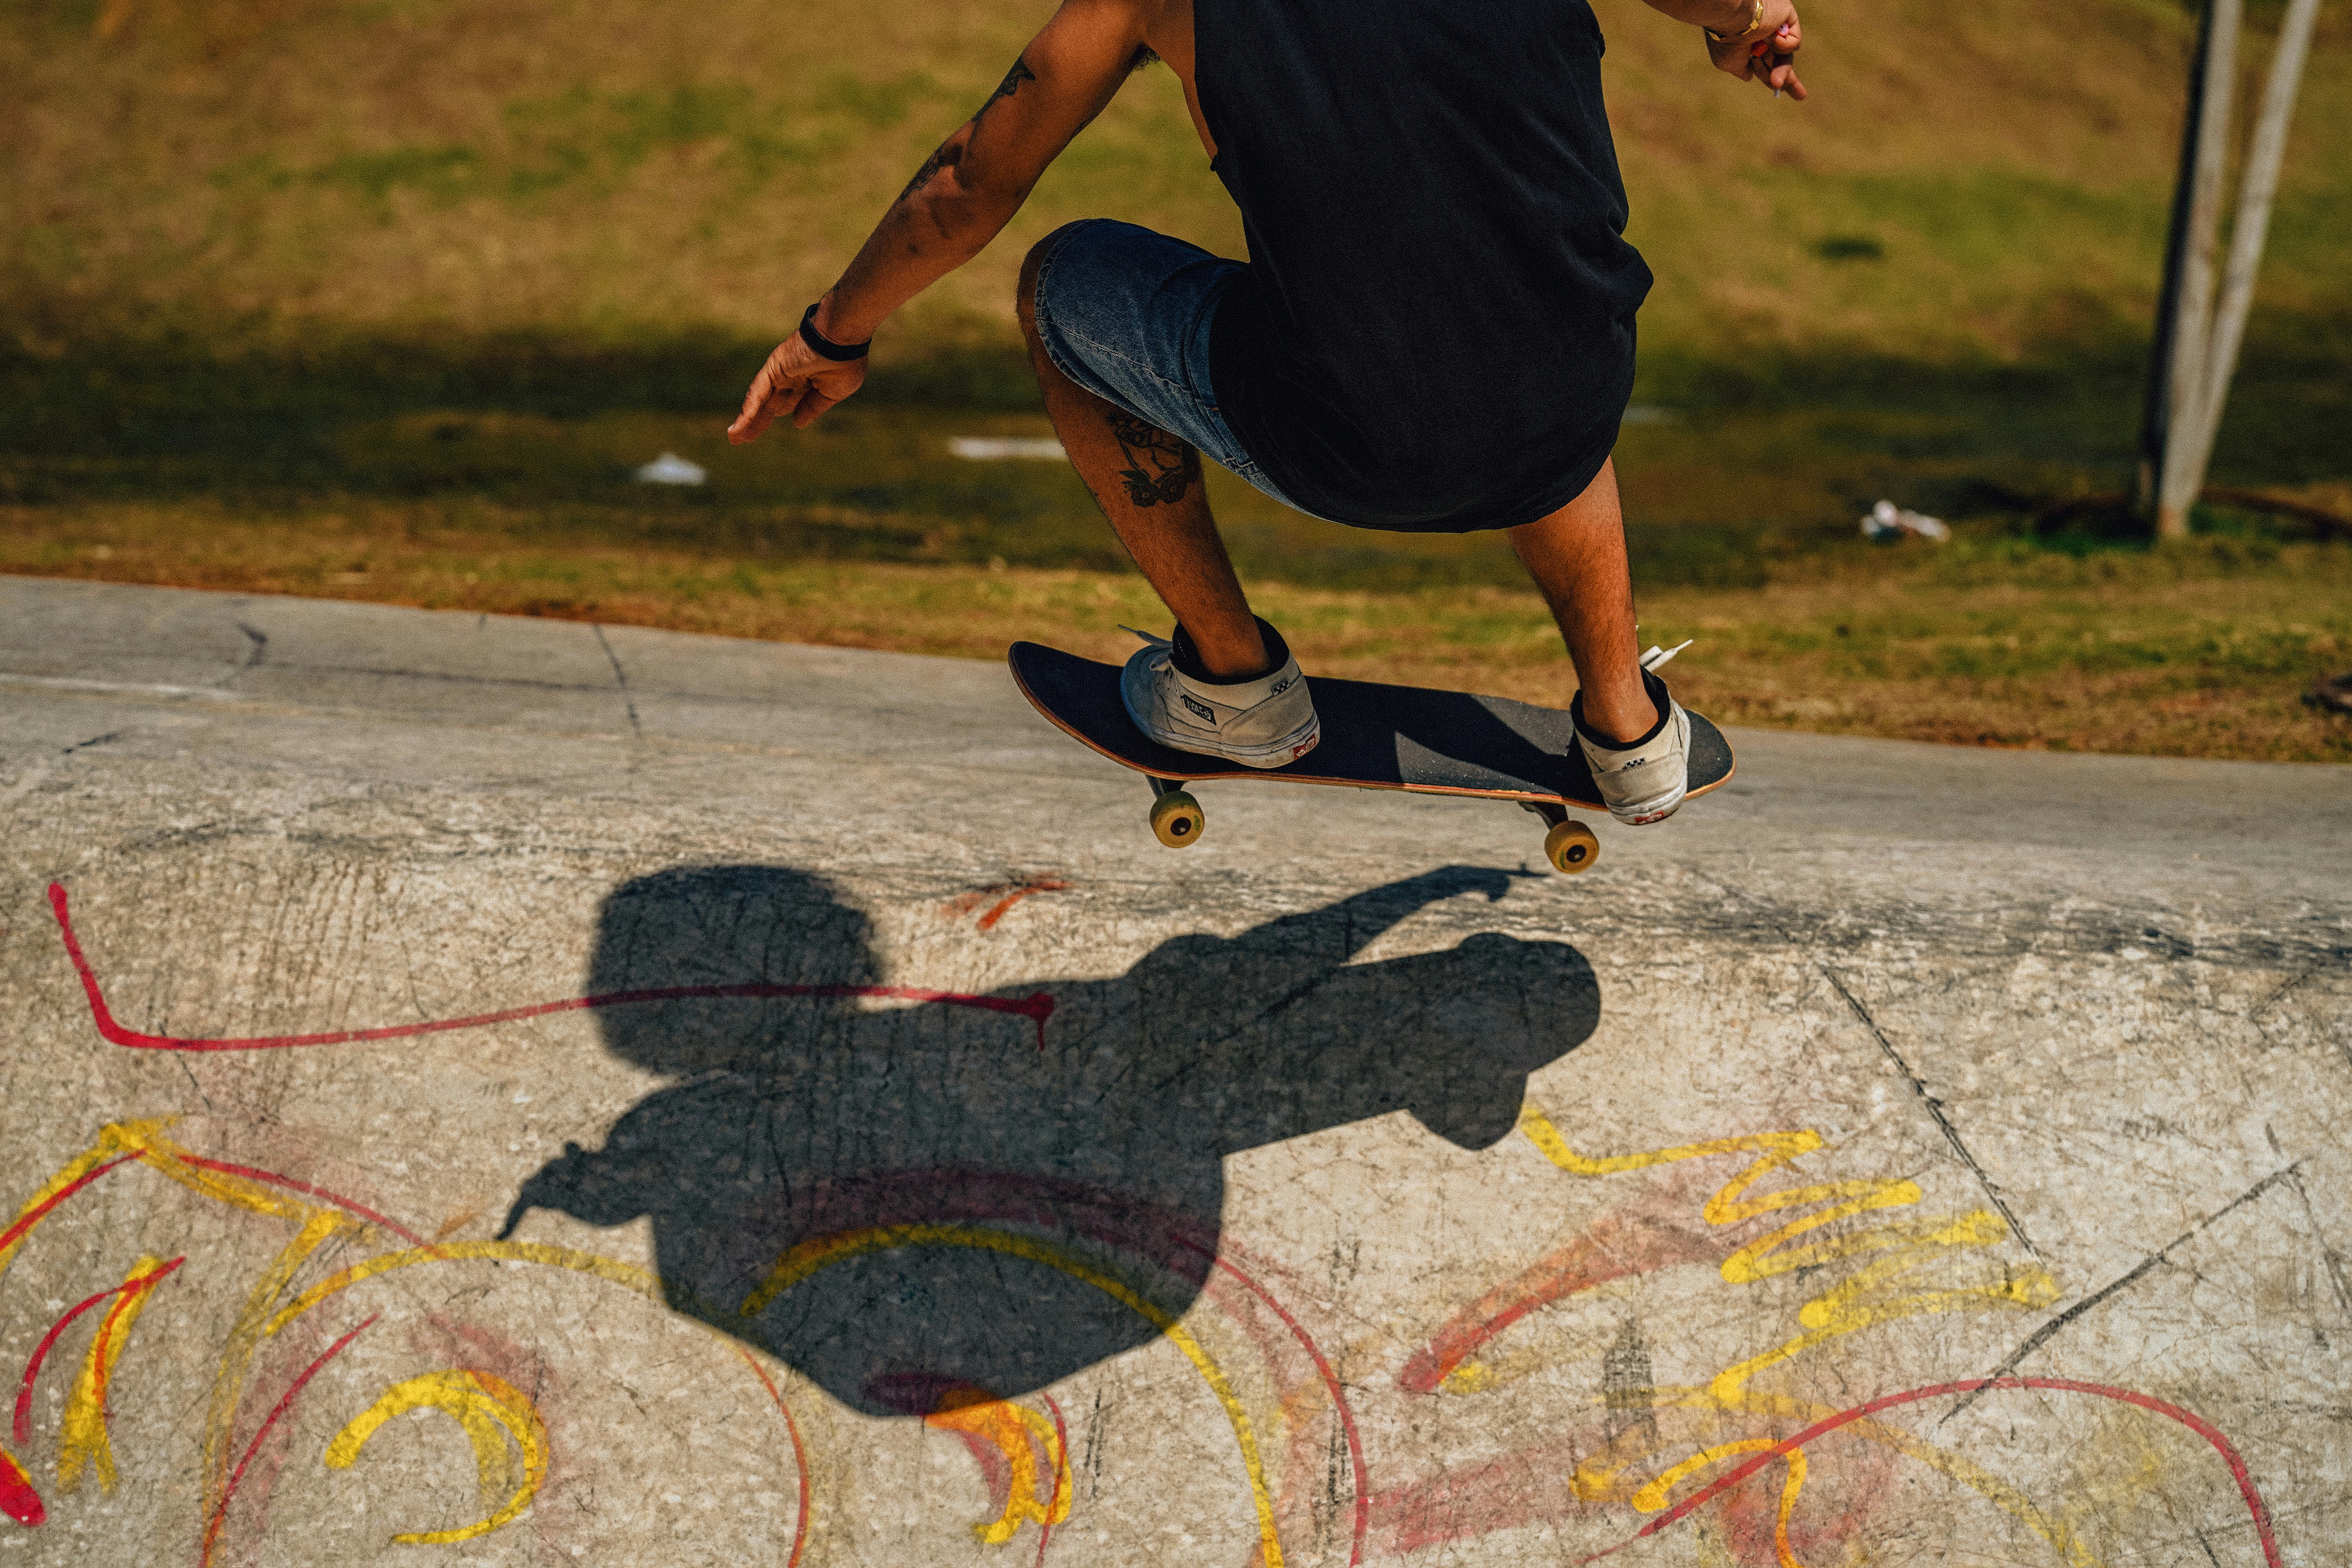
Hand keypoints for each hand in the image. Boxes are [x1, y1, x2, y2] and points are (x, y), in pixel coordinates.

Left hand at [727, 311, 868, 442]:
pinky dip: (749, 410)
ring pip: (759, 401)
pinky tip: (740, 427)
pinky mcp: (772, 369)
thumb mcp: (832, 392)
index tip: (764, 432)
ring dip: (746, 421)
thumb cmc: (846, 361)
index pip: (786, 403)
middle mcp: (789, 377)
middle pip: (769, 404)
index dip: (775, 417)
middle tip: (742, 439)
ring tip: (734, 439)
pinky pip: (758, 393)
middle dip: (756, 422)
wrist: (842, 340)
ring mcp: (779, 372)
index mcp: (806, 382)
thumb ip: (813, 407)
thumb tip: (797, 423)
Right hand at [1706, 0, 1805, 99]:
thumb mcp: (1729, 63)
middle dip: (1788, 78)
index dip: (1773, 76)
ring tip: (1776, 83)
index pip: (1765, 62)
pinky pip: (1794, 42)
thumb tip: (1749, 77)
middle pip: (1781, 59)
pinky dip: (1783, 46)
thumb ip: (1741, 69)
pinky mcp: (1788, 16)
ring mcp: (1776, 24)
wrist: (1732, 18)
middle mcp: (1763, 32)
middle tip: (1801, 97)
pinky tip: (1769, 39)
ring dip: (1782, 70)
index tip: (1779, 89)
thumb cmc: (1726, 41)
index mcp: (1748, 42)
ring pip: (1787, 54)